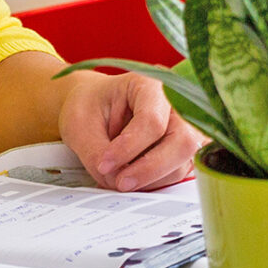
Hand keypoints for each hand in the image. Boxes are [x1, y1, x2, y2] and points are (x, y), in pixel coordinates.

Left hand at [60, 71, 201, 191]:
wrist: (97, 108)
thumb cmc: (91, 107)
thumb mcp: (81, 125)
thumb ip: (97, 153)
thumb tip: (114, 179)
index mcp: (150, 84)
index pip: (152, 120)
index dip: (128, 148)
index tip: (104, 164)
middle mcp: (177, 103)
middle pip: (182, 142)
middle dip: (150, 169)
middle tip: (121, 183)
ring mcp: (187, 127)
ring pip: (183, 162)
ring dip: (151, 178)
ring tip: (121, 178)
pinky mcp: (185, 149)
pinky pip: (179, 172)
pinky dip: (155, 181)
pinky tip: (134, 176)